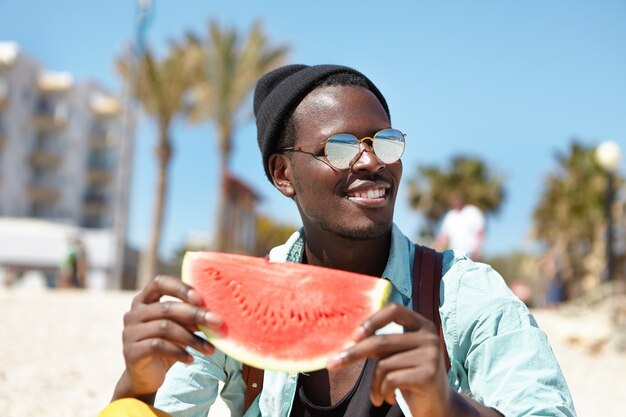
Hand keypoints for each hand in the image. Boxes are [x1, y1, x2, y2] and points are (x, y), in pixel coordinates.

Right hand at [113, 275, 222, 400]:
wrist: (146, 377)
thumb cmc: (167, 346)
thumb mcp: (180, 328)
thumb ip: (190, 318)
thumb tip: (214, 314)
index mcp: (144, 300)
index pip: (159, 283)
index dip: (180, 288)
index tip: (201, 299)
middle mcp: (133, 313)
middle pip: (167, 308)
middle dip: (195, 314)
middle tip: (217, 322)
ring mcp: (129, 332)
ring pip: (165, 328)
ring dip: (192, 338)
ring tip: (210, 349)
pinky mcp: (131, 351)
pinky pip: (159, 346)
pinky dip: (179, 352)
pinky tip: (191, 359)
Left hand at [326, 303, 449, 416]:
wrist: (438, 408)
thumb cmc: (411, 378)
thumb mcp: (398, 356)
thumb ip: (382, 343)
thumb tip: (349, 337)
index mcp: (422, 325)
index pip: (395, 310)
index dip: (372, 320)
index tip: (353, 336)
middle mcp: (430, 336)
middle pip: (382, 341)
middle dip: (353, 354)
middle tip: (333, 364)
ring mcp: (432, 355)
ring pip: (384, 365)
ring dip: (374, 384)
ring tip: (377, 395)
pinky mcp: (430, 375)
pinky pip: (391, 380)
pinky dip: (382, 392)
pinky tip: (387, 399)